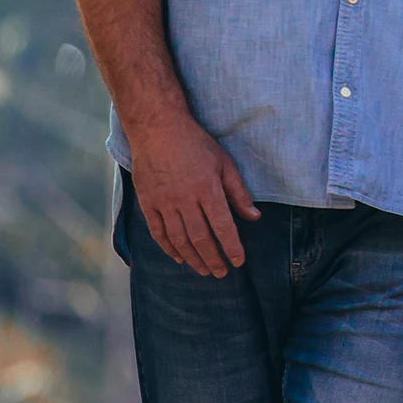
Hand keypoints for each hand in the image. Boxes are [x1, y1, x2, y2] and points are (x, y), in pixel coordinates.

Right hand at [127, 114, 259, 276]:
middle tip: (222, 273)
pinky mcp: (147, 203)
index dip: (231, 247)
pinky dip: (169, 248)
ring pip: (179, 239)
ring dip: (192, 258)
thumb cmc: (196, 144)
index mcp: (207, 188)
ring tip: (204, 270)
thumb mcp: (225, 163)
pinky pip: (158, 232)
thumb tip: (254, 217)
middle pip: (200, 238)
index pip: (222, 226)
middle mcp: (184, 199)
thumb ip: (238, 192)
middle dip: (213, 259)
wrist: (158, 129)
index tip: (239, 261)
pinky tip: (179, 258)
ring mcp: (163, 202)